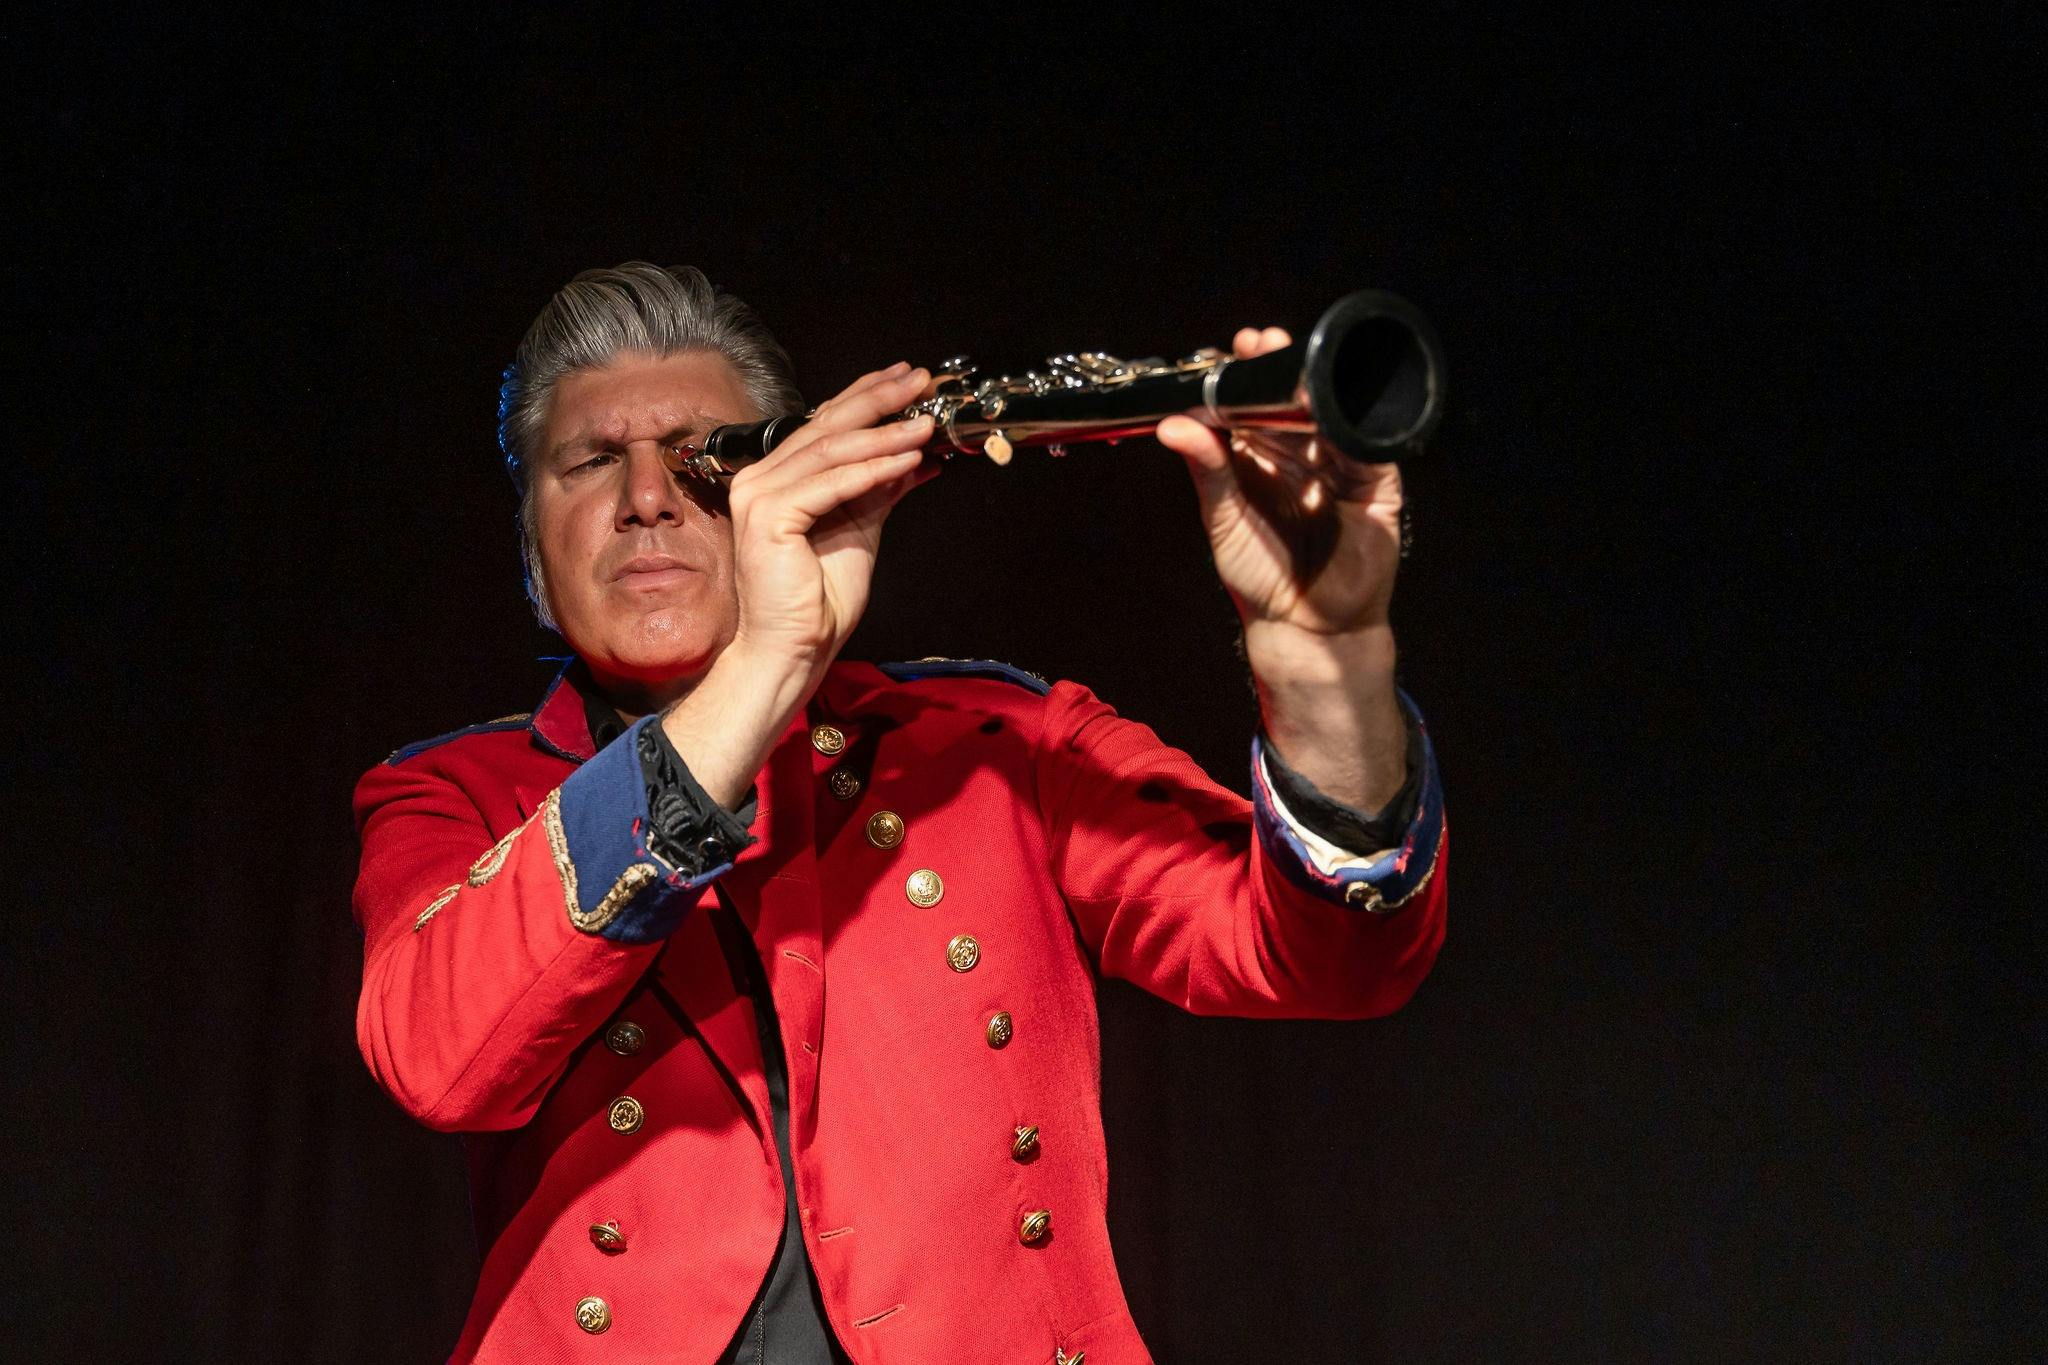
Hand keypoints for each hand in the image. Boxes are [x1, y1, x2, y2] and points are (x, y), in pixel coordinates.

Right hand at [725, 361, 936, 685]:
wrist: (795, 648)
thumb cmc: (820, 600)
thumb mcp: (861, 529)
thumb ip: (880, 489)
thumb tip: (915, 454)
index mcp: (777, 478)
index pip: (825, 424)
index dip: (867, 396)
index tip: (909, 380)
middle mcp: (760, 479)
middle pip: (827, 426)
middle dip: (879, 400)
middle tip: (921, 380)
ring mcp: (759, 495)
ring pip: (831, 451)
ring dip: (885, 434)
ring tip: (925, 423)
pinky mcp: (769, 517)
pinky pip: (831, 484)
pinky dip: (872, 470)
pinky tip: (907, 459)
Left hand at [1156, 327, 1402, 636]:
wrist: (1307, 625)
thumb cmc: (1259, 575)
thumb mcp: (1224, 519)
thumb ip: (1207, 469)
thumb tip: (1172, 425)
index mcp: (1259, 456)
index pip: (1252, 402)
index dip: (1244, 373)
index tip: (1234, 350)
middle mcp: (1299, 453)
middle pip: (1293, 397)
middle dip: (1279, 366)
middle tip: (1262, 342)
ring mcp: (1339, 464)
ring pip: (1332, 412)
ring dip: (1316, 385)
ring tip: (1298, 363)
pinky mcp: (1376, 481)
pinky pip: (1370, 444)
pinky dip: (1356, 422)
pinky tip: (1339, 404)